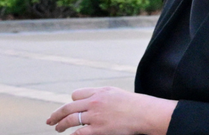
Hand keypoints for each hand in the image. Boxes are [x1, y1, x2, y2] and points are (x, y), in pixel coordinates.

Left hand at [46, 87, 176, 134]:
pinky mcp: (97, 129)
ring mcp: (95, 116)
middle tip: (50, 120)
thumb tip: (90, 102)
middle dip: (56, 115)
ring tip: (57, 129)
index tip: (70, 107)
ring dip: (60, 125)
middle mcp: (94, 102)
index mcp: (100, 92)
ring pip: (69, 120)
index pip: (76, 95)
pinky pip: (78, 133)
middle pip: (68, 107)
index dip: (72, 102)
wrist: (145, 113)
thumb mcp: (116, 93)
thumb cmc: (134, 105)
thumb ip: (102, 96)